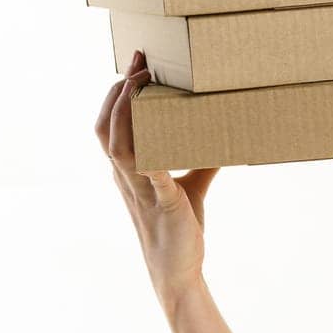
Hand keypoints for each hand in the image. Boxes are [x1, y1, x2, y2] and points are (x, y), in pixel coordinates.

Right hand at [96, 49, 221, 307]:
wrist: (178, 271)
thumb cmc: (180, 231)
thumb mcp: (192, 189)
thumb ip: (203, 164)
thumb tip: (224, 142)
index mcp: (130, 171)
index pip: (113, 125)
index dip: (118, 94)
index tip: (134, 63)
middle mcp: (127, 177)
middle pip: (108, 127)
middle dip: (120, 91)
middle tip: (139, 61)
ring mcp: (140, 189)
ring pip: (119, 144)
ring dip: (127, 111)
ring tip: (141, 83)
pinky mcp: (161, 203)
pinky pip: (148, 173)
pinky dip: (149, 151)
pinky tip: (157, 132)